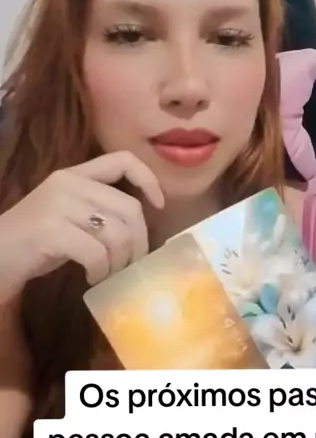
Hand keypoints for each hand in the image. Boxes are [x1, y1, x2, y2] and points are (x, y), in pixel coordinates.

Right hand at [0, 151, 163, 300]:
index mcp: (74, 175)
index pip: (122, 160)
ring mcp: (58, 205)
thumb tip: (142, 230)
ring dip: (120, 262)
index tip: (158, 205)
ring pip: (117, 233)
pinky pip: (96, 252)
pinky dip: (101, 271)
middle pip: (129, 208)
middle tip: (131, 265)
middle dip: (138, 243)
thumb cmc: (35, 243)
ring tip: (108, 274)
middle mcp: (67, 183)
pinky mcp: (50, 231)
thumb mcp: (69, 217)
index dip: (148, 180)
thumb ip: (99, 210)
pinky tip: (92, 277)